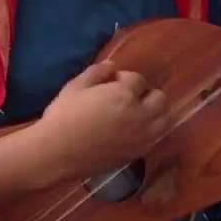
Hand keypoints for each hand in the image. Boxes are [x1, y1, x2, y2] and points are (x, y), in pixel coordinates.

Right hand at [35, 61, 170, 182]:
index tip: (112, 83)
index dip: (125, 79)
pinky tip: (133, 132)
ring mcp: (141, 137)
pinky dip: (149, 131)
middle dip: (147, 94)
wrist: (57, 153)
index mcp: (124, 94)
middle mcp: (139, 115)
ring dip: (154, 113)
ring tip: (136, 115)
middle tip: (129, 98)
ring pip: (164, 120)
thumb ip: (97, 73)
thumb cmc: (63, 116)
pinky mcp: (137, 153)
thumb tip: (112, 67)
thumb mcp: (75, 87)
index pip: (138, 79)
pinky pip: (155, 139)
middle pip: (160, 98)